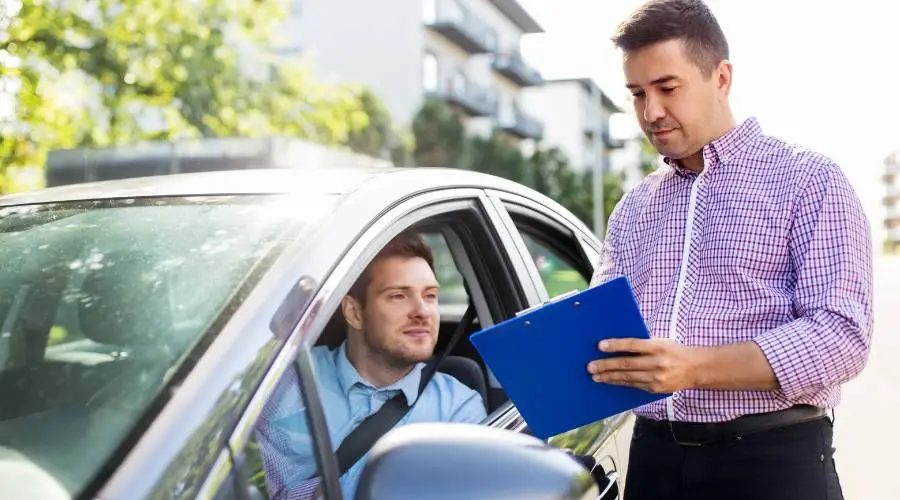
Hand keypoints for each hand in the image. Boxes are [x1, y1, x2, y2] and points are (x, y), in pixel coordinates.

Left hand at [586, 338, 701, 392]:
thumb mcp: (661, 342)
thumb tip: (617, 345)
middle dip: (606, 365)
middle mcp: (657, 363)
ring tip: (595, 376)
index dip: (616, 345)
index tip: (600, 345)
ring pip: (628, 377)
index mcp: (658, 346)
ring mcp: (657, 378)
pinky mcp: (655, 389)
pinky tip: (609, 381)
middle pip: (627, 364)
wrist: (697, 369)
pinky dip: (620, 383)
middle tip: (590, 366)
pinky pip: (634, 385)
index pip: (633, 345)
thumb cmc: (674, 351)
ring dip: (609, 377)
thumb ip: (643, 343)